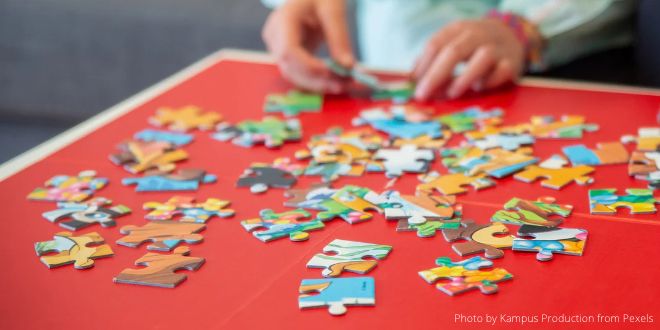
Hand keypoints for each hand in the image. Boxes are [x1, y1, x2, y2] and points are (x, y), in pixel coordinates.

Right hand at [262, 0, 354, 93]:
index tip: (332, 74)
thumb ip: (339, 39)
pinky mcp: (287, 54)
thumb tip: (348, 66)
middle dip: (316, 80)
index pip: (289, 50)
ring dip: (317, 84)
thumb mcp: (333, 10)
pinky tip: (334, 81)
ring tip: (342, 84)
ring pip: (293, 74)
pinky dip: (316, 79)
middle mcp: (275, 35)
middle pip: (290, 67)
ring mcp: (278, 46)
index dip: (308, 67)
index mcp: (283, 19)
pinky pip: (299, 72)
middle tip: (343, 84)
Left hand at [413, 18, 533, 100]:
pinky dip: (488, 81)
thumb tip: (413, 78)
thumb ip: (434, 59)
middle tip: (423, 95)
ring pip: (482, 58)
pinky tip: (478, 88)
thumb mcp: (454, 44)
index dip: (423, 65)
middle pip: (454, 52)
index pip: (436, 44)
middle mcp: (478, 35)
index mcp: (458, 29)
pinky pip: (501, 71)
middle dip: (435, 75)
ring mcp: (497, 47)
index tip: (414, 84)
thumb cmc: (473, 46)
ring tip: (452, 93)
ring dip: (464, 77)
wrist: (511, 36)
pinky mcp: (511, 63)